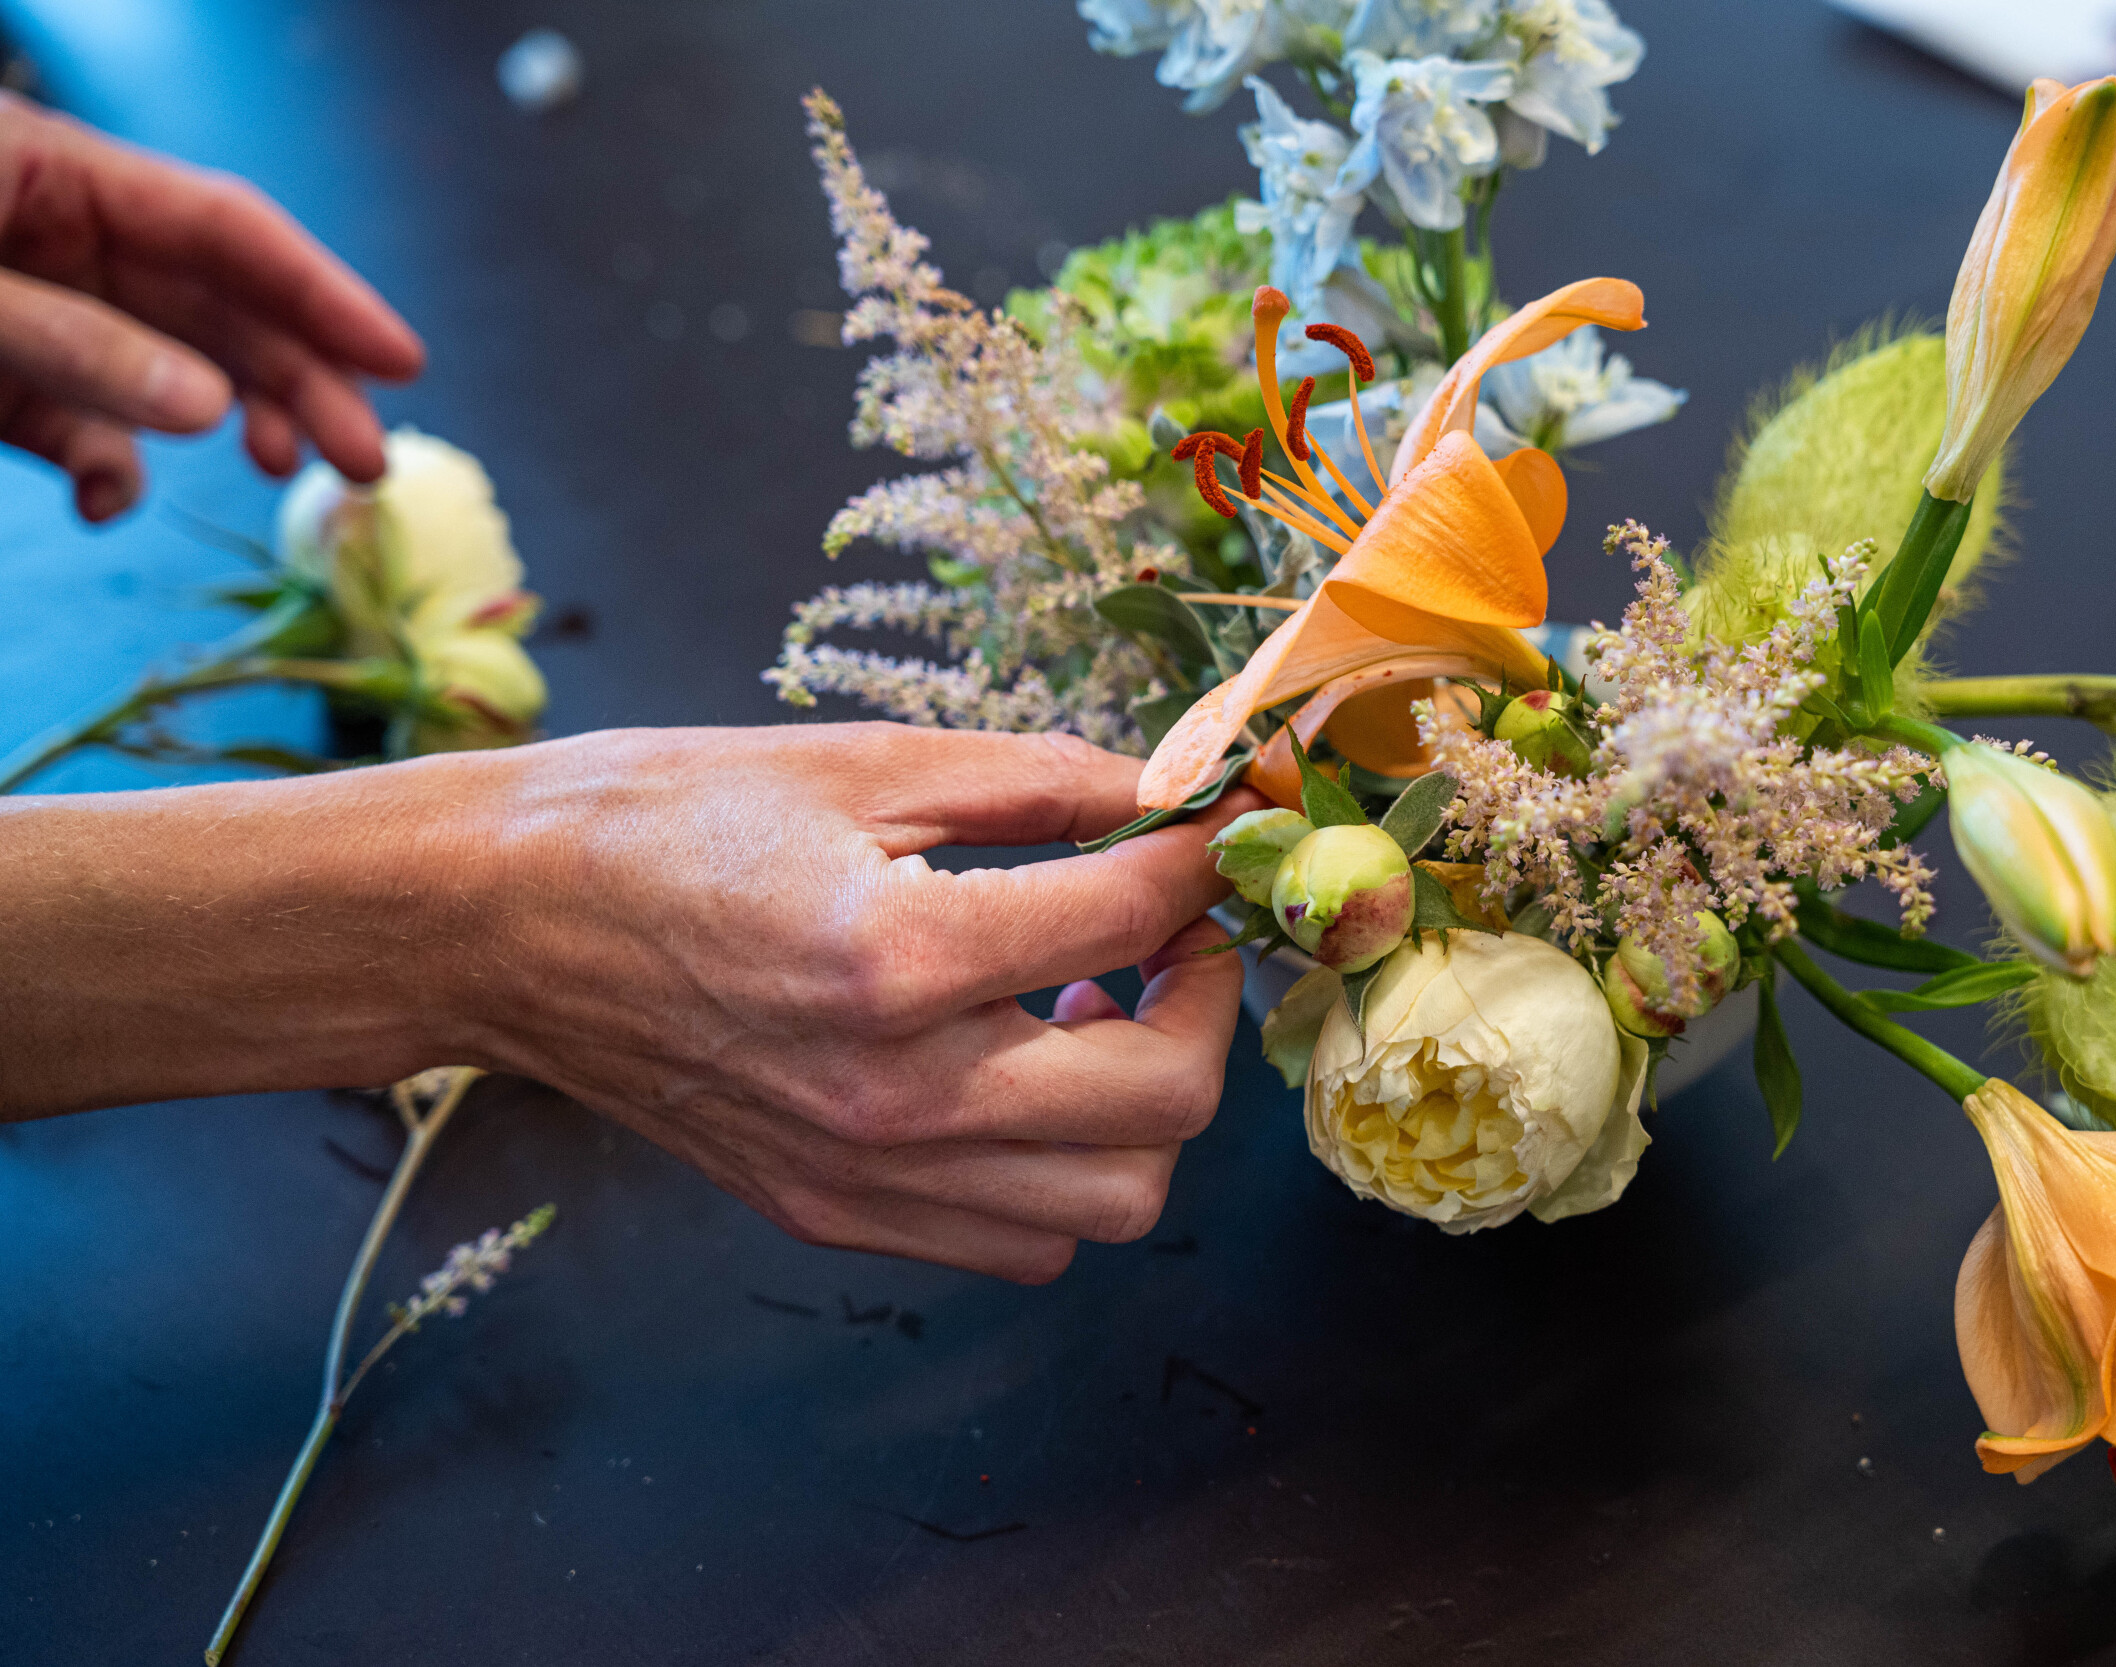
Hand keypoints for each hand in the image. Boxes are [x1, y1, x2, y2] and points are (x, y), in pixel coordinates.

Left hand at [0, 93, 423, 520]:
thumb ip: (74, 344)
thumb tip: (211, 408)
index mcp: (56, 176)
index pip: (225, 230)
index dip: (321, 294)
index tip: (403, 360)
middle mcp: (62, 242)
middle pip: (219, 308)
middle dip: (302, 381)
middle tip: (367, 461)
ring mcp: (40, 316)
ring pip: (171, 370)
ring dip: (233, 421)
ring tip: (284, 470)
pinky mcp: (7, 387)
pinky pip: (80, 432)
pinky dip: (107, 474)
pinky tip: (104, 503)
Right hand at [472, 725, 1251, 1281]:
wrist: (503, 924)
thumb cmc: (663, 820)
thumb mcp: (862, 760)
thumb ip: (1035, 779)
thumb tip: (1164, 792)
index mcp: (894, 955)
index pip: (1129, 916)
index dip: (1198, 859)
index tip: (1207, 829)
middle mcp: (892, 1094)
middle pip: (1162, 1104)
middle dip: (1206, 1003)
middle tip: (1177, 931)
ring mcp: (862, 1175)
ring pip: (1109, 1204)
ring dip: (1147, 1106)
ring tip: (1098, 1008)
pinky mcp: (833, 1213)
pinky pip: (1019, 1240)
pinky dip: (1065, 1170)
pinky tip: (1026, 1073)